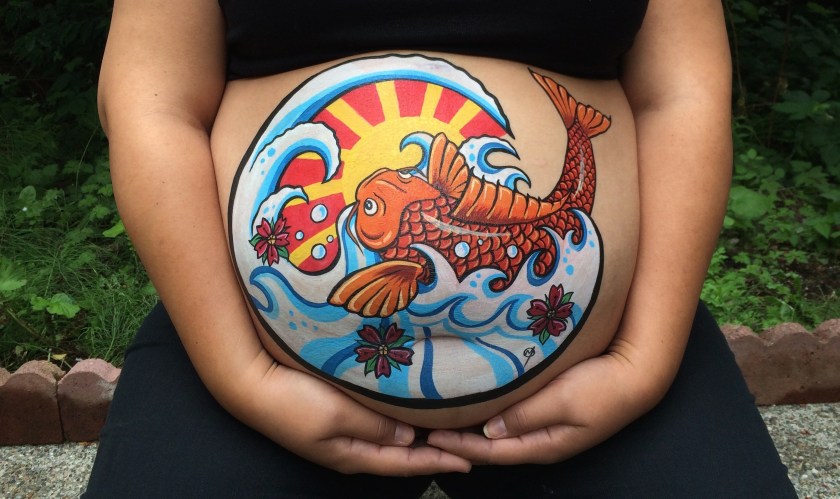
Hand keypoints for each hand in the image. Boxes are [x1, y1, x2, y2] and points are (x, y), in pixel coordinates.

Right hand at [234, 354, 471, 474]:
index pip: (405, 463)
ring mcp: (342, 435)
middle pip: (401, 456)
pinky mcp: (335, 418)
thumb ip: (376, 427)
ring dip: (418, 438)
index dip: (437, 463)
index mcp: (353, 455)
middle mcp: (351, 449)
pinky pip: (377, 424)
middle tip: (465, 445)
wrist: (252, 385)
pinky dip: (399, 423)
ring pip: (390, 441)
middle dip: (433, 453)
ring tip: (445, 430)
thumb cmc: (294, 402)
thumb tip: (410, 439)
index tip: (469, 462)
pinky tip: (409, 413)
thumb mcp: (339, 416)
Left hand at [426, 342, 669, 464]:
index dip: (460, 446)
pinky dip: (488, 416)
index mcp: (543, 444)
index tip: (430, 436)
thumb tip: (489, 430)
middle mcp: (541, 440)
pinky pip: (510, 419)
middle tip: (425, 431)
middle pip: (491, 447)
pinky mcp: (549, 411)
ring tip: (442, 420)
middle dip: (459, 442)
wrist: (637, 374)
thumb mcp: (562, 401)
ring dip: (470, 429)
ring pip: (498, 434)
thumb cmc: (602, 388)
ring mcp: (545, 427)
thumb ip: (525, 415)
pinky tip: (474, 406)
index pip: (491, 451)